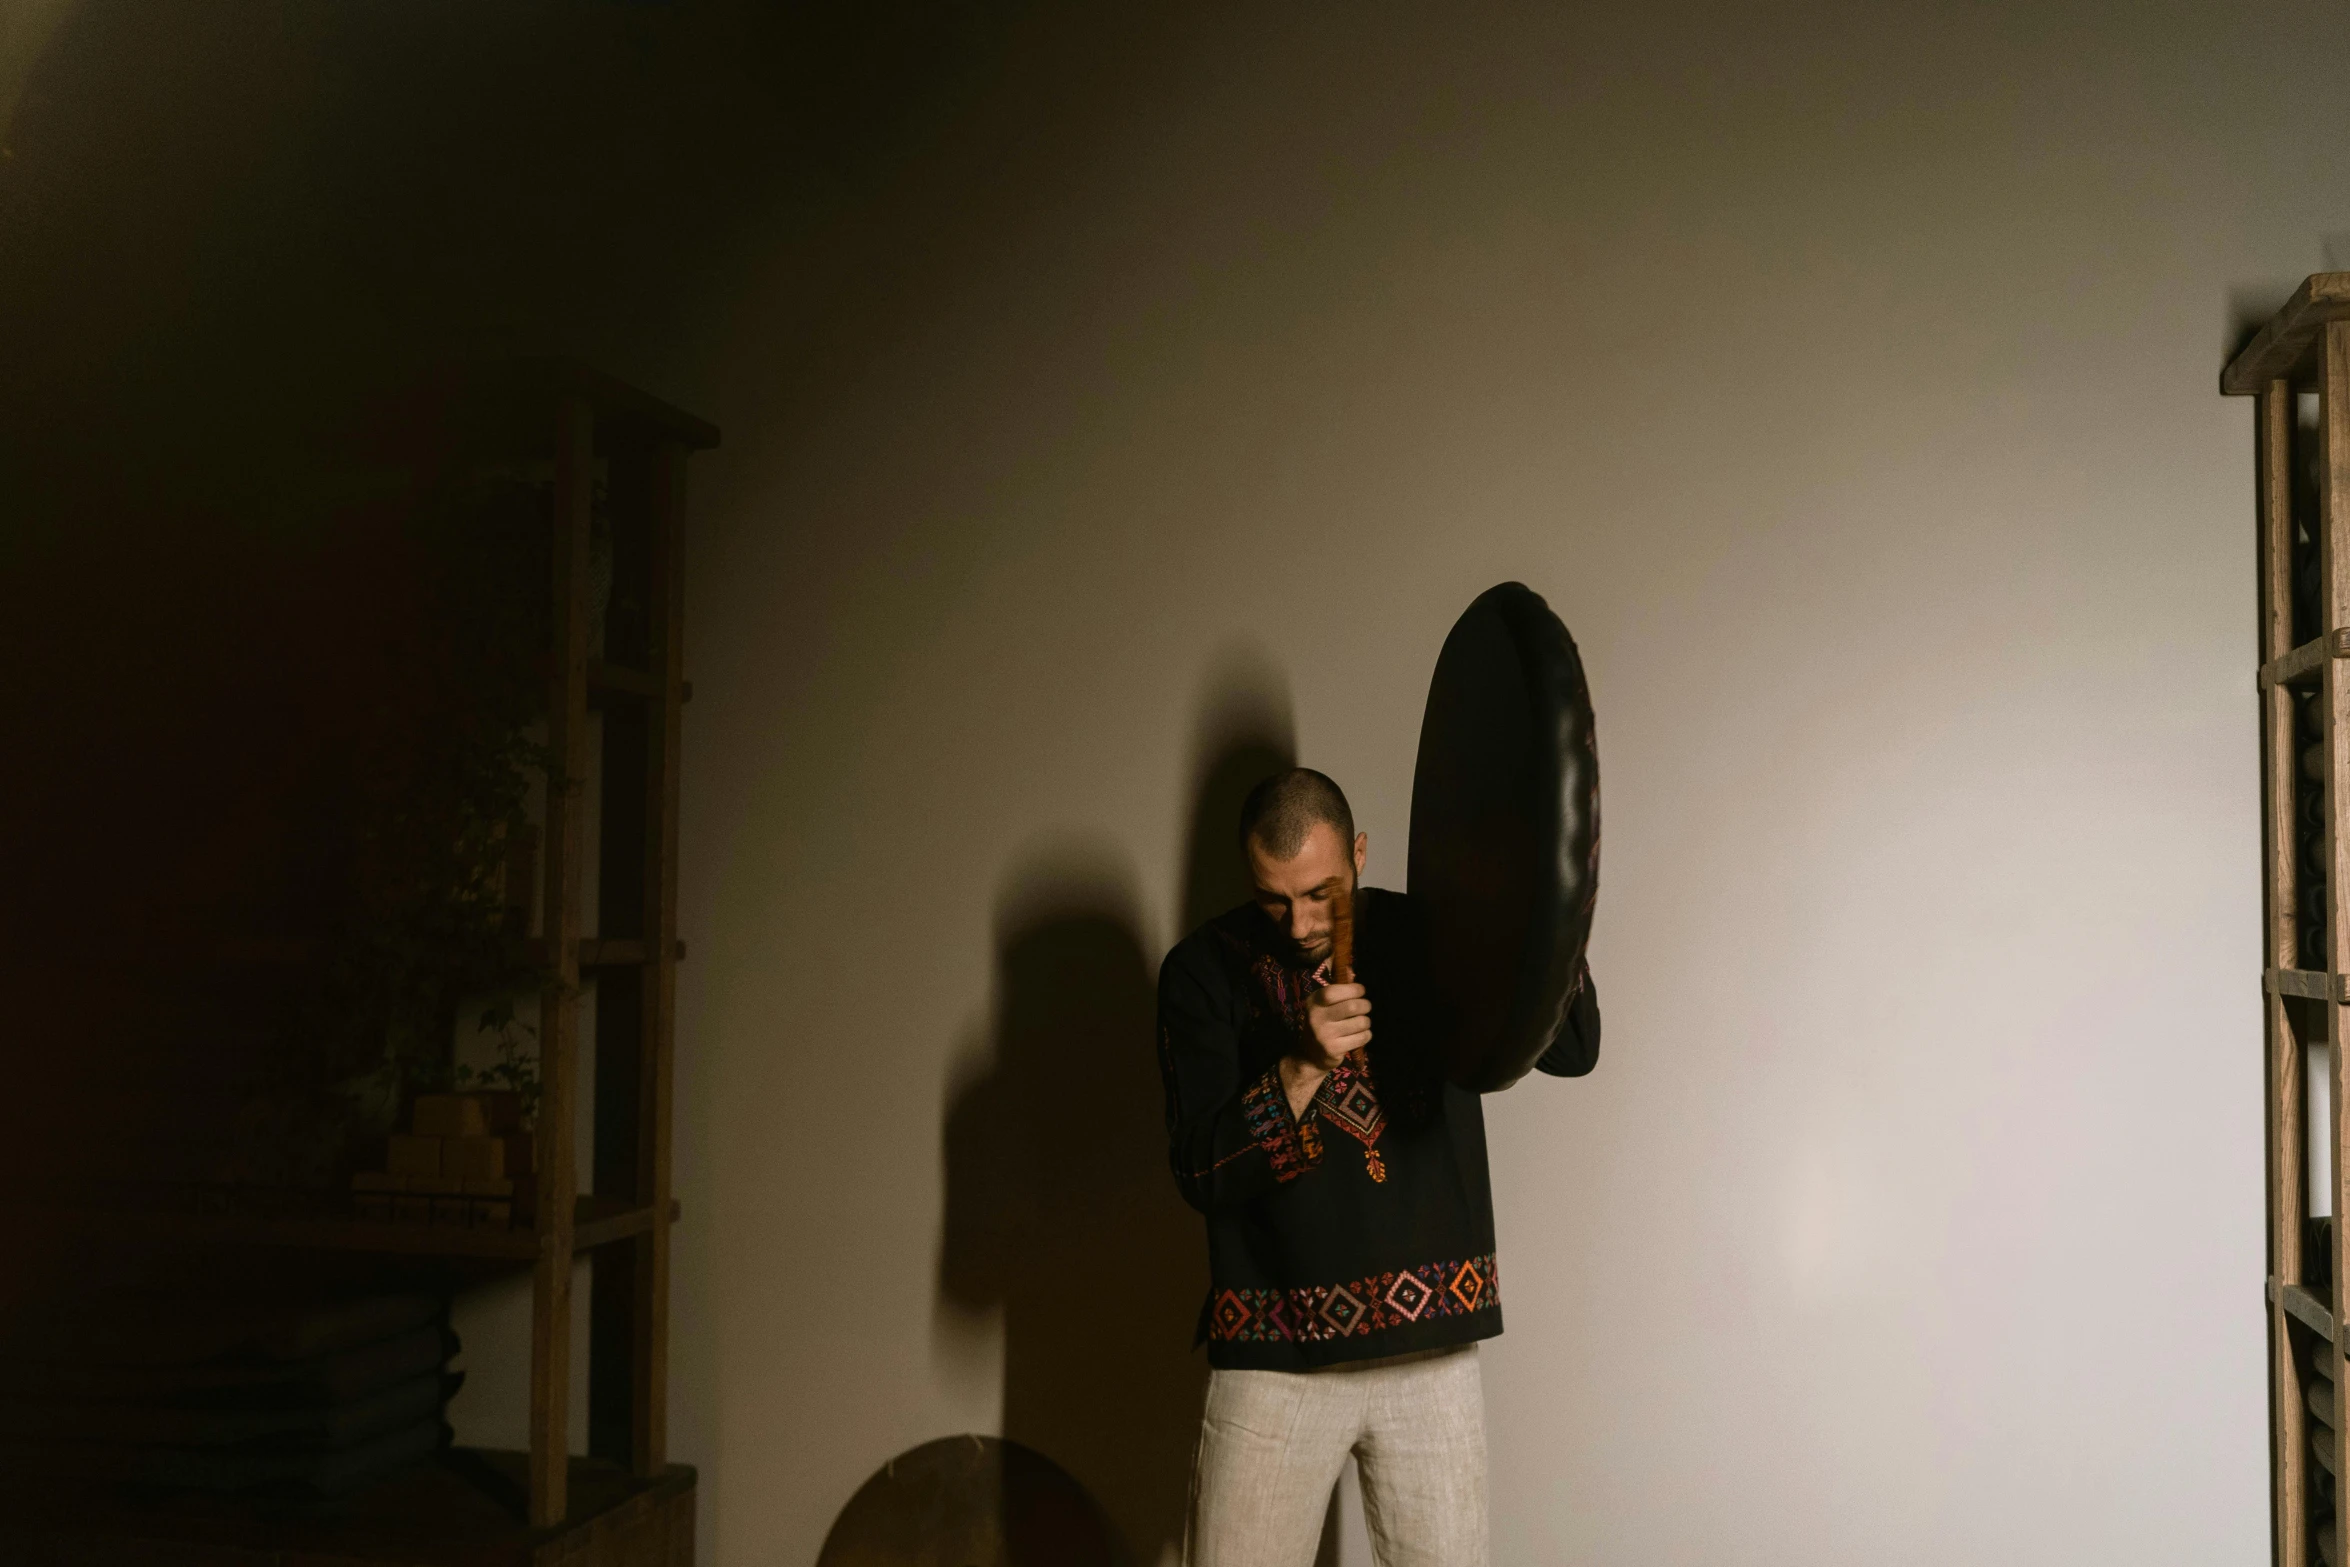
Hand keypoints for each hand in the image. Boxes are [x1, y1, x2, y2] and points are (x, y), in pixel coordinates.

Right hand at [1281, 983, 1369, 1116]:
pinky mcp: (1334, 1050)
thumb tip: (1350, 969)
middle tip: (1365, 1007)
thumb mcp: (1323, 1005)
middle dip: (1365, 1005)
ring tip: (1360, 1023)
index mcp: (1313, 1002)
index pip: (1334, 991)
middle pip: (1352, 1007)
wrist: (1310, 1056)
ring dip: (1366, 1022)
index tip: (1361, 991)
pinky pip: (1362, 1038)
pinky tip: (1358, 1035)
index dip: (1353, 989)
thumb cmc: (1322, 1024)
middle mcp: (1316, 1018)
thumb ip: (1337, 988)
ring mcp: (1324, 1035)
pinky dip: (1365, 1035)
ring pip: (1360, 1023)